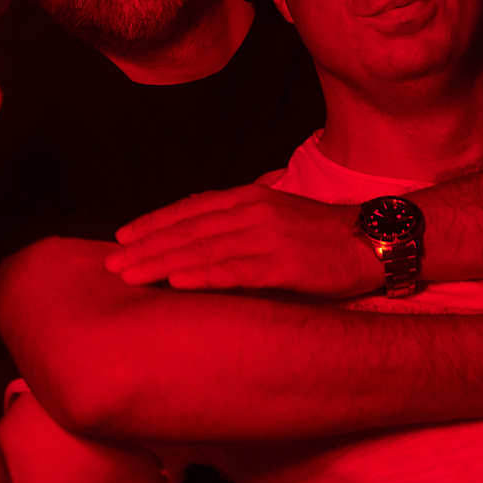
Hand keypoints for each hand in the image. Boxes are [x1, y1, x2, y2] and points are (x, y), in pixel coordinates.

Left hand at [104, 184, 384, 297]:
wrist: (371, 241)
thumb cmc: (321, 236)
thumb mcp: (275, 217)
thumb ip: (239, 223)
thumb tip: (200, 239)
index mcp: (248, 198)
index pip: (189, 209)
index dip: (152, 223)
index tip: (121, 237)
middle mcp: (251, 212)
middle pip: (186, 230)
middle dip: (145, 247)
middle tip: (110, 265)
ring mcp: (266, 236)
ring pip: (201, 250)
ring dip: (161, 263)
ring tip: (130, 276)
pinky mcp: (282, 264)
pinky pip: (234, 271)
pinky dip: (202, 276)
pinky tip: (176, 284)